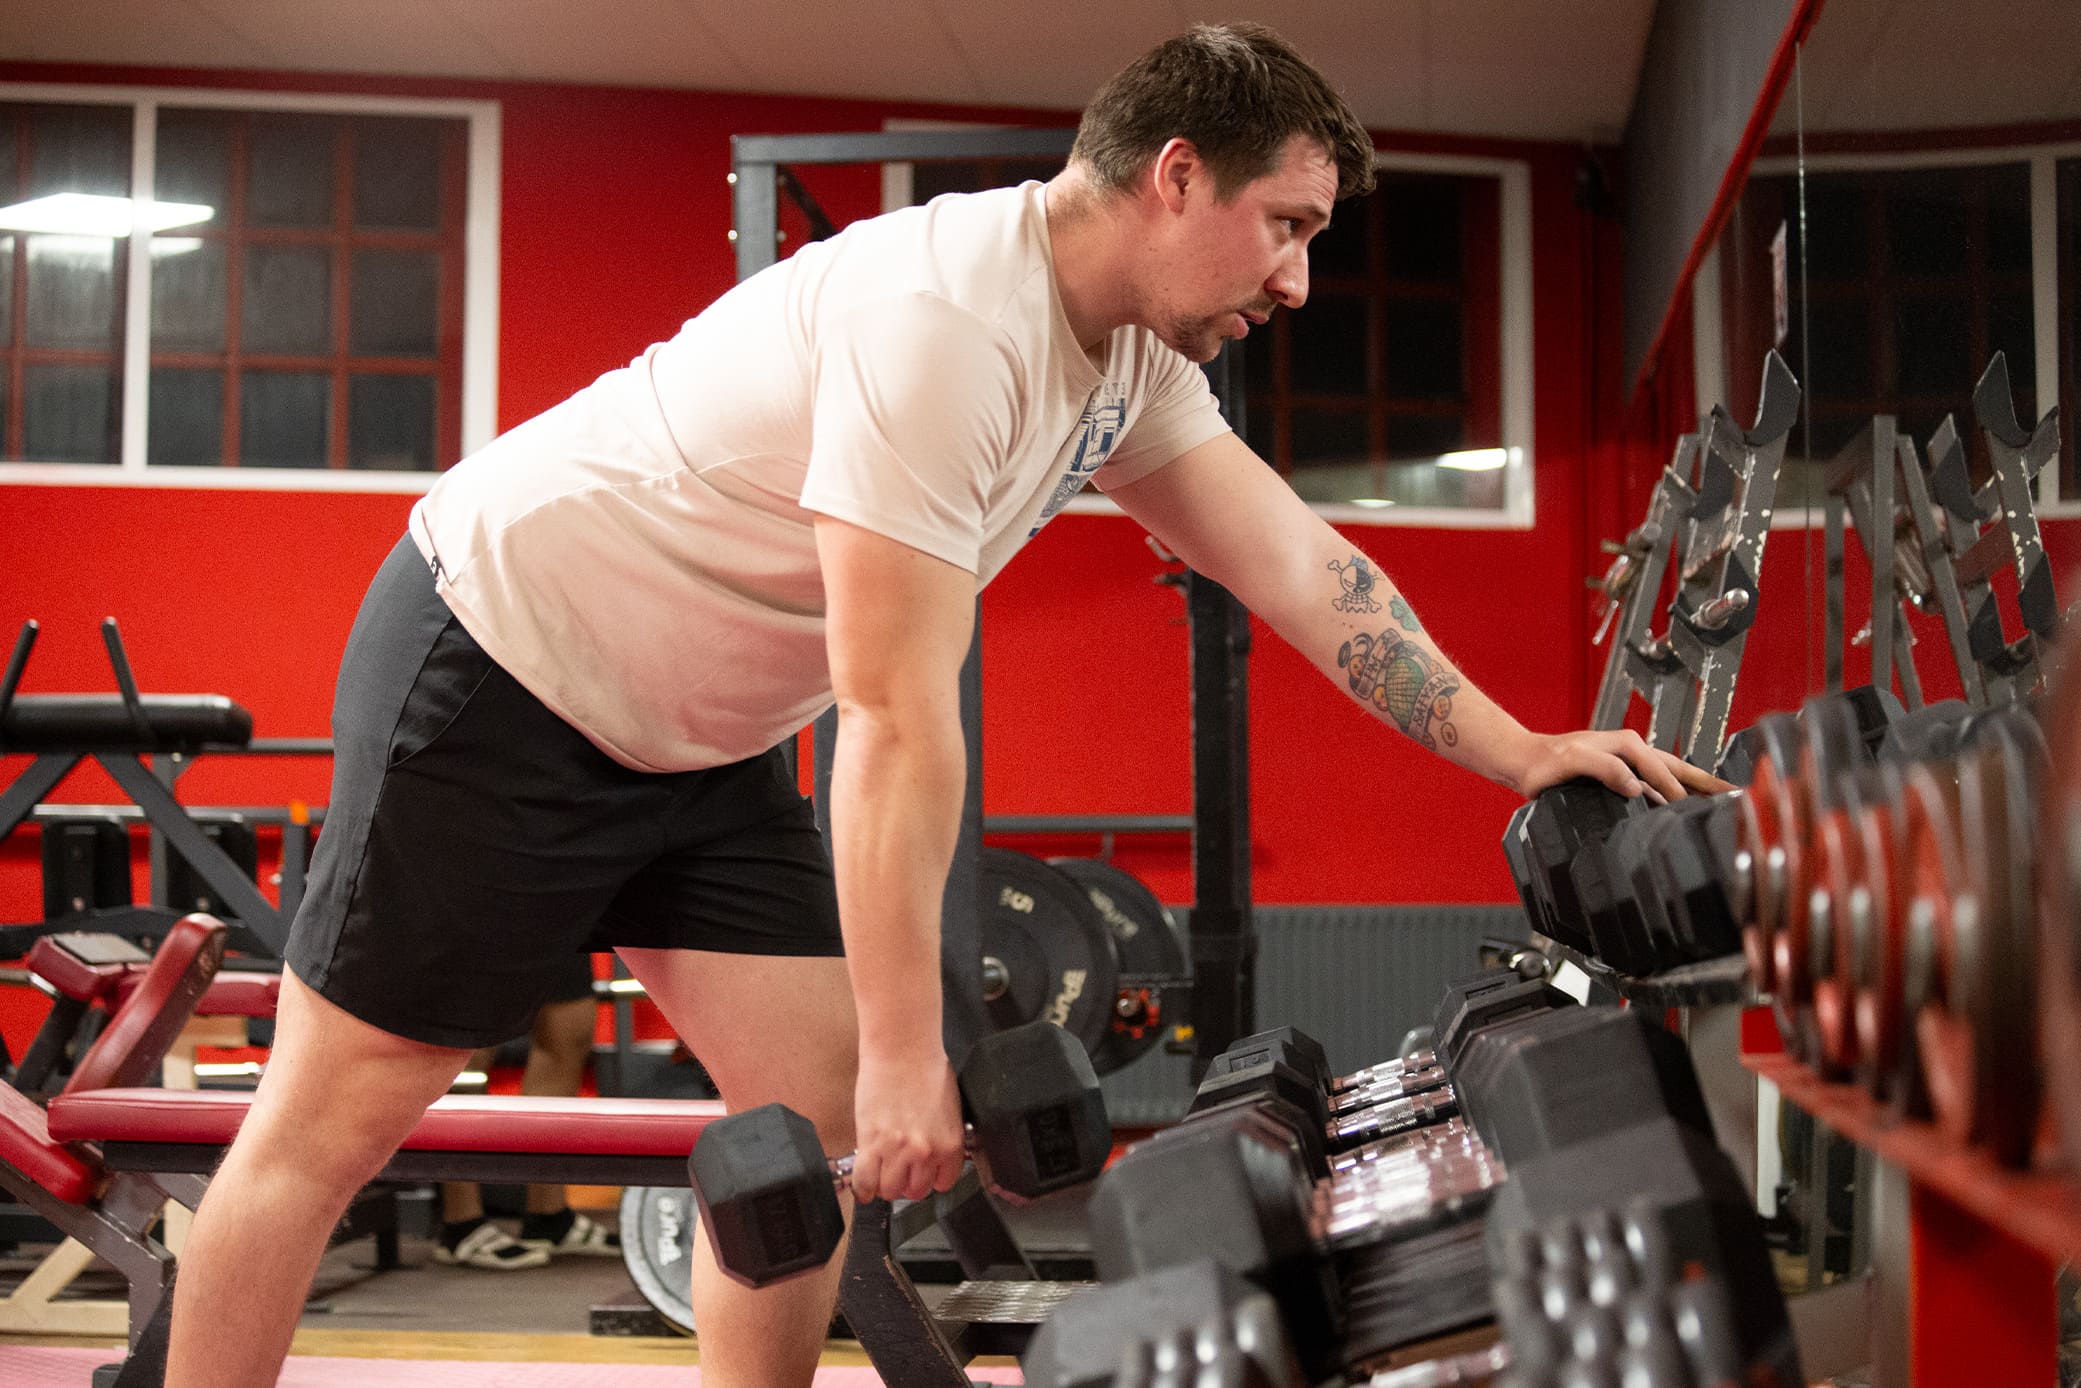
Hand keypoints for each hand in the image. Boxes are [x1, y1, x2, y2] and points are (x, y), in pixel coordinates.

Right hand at [850, 1050, 964, 1203]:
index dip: (930, 1178)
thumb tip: (933, 1152)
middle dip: (907, 1182)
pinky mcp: (871, 1144)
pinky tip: (863, 1184)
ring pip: (889, 1190)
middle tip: (900, 1169)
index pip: (942, 1184)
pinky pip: (865, 1182)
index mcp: (950, 1144)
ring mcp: (897, 1151)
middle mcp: (926, 1153)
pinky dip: (863, 1188)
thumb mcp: (949, 1108)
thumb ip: (942, 1136)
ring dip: (885, 1183)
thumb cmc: (926, 1067)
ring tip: (882, 1170)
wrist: (903, 1049)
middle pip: (915, 1191)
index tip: (922, 1174)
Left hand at [1514, 729, 1731, 803]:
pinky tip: (1682, 811)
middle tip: (1737, 797)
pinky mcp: (1620, 777)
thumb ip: (1605, 769)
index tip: (1703, 807)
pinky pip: (1654, 786)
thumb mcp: (1573, 760)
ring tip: (1721, 805)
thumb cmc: (1546, 761)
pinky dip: (1672, 796)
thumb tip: (1638, 787)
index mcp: (1627, 745)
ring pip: (1670, 777)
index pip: (1665, 769)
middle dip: (1708, 783)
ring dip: (1695, 789)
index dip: (1684, 789)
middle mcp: (1632, 751)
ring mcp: (1628, 764)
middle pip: (1679, 768)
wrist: (1525, 762)